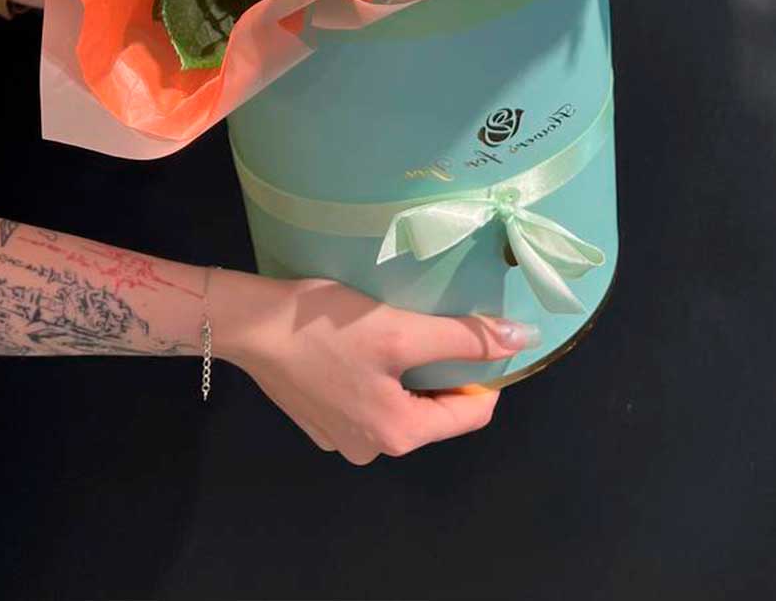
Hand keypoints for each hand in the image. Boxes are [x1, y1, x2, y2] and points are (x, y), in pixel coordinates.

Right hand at [212, 270, 538, 463]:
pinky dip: (376, 376)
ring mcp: (342, 440)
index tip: (479, 335)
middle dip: (443, 370)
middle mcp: (372, 450)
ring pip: (401, 404)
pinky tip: (360, 344)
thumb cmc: (327, 328)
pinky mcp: (320, 422)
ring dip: (408, 372)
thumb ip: (464, 338)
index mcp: (399, 435)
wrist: (251, 326)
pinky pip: (368, 402)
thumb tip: (523, 340)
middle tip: (434, 324)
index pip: (472, 413)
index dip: (486, 373)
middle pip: (435, 410)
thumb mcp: (402, 328)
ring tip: (397, 330)